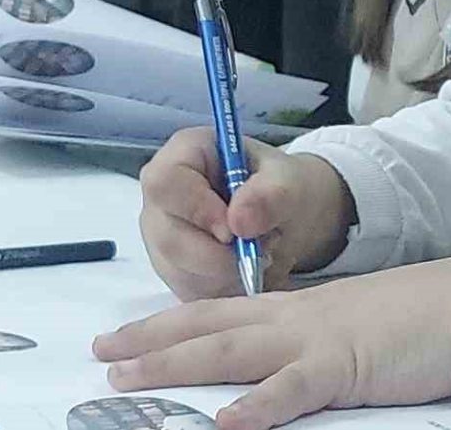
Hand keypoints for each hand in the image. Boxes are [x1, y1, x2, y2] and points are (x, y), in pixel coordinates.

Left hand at [94, 254, 450, 429]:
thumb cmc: (415, 319)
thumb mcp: (350, 328)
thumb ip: (309, 345)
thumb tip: (278, 371)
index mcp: (295, 309)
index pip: (217, 313)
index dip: (166, 325)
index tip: (123, 336)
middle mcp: (293, 318)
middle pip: (207, 327)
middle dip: (150, 343)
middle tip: (100, 356)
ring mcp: (314, 340)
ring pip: (230, 350)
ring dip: (175, 365)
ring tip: (127, 380)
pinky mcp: (344, 367)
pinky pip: (293, 390)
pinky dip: (257, 408)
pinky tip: (224, 423)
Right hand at [138, 129, 354, 300]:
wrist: (286, 215)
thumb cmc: (281, 186)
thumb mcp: (289, 181)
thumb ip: (270, 194)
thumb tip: (239, 221)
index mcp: (182, 156)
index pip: (165, 184)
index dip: (197, 211)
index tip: (234, 232)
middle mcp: (161, 200)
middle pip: (169, 238)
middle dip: (221, 256)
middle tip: (264, 249)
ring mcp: (163, 239)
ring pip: (182, 273)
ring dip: (230, 275)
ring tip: (263, 254)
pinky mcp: (175, 273)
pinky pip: (193, 294)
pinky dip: (229, 290)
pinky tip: (250, 271)